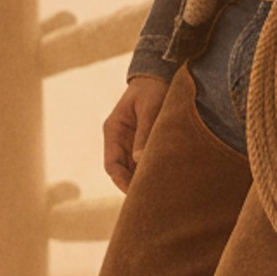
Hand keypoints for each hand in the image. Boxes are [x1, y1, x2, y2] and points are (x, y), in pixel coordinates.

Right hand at [103, 74, 170, 190]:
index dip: (121, 181)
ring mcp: (130, 141)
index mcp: (113, 130)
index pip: (112, 164)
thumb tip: (139, 160)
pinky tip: (164, 179)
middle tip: (150, 201)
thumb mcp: (149, 108)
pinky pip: (144, 162)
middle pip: (121, 171)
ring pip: (133, 169)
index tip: (135, 194)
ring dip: (143, 180)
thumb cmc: (152, 88)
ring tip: (160, 194)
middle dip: (133, 186)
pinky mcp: (143, 142)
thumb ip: (144, 133)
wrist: (159, 74)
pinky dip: (151, 171)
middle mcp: (119, 139)